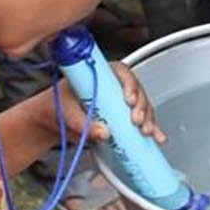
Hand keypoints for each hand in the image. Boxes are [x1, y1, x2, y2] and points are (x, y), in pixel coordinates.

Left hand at [45, 62, 167, 144]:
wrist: (52, 120)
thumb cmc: (56, 107)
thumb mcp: (67, 113)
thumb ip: (84, 123)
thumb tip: (104, 132)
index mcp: (100, 75)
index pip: (121, 72)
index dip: (129, 84)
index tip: (129, 99)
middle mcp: (113, 86)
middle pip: (136, 90)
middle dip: (141, 106)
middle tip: (136, 121)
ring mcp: (119, 102)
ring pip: (142, 105)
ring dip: (148, 118)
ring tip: (146, 132)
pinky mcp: (122, 116)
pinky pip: (140, 120)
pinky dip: (150, 128)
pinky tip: (157, 137)